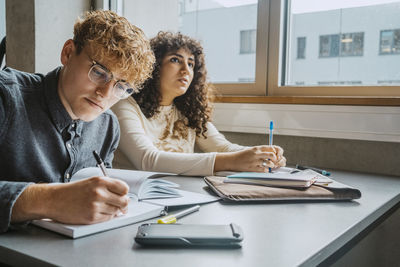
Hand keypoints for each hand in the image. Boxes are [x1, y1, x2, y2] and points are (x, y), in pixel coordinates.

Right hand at [11, 176, 129, 224]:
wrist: (54, 199)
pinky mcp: (91, 217)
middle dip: (123, 204)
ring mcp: (95, 205)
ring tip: (102, 207)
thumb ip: (108, 186)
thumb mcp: (92, 182)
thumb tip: (124, 195)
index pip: (124, 188)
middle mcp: (99, 192)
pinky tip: (97, 212)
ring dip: (113, 211)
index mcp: (100, 181)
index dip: (124, 193)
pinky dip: (105, 217)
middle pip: (124, 201)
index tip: (123, 195)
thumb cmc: (73, 191)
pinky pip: (107, 218)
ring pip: (116, 211)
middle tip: (120, 206)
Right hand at [214, 145, 285, 172]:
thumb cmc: (242, 156)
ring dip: (271, 165)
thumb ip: (260, 151)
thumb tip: (271, 152)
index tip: (275, 155)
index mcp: (257, 148)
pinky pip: (264, 170)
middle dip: (275, 159)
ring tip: (269, 166)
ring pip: (269, 163)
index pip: (271, 148)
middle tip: (274, 161)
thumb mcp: (251, 150)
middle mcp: (256, 154)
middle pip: (272, 155)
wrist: (232, 160)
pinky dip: (266, 170)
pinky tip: (263, 169)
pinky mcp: (253, 168)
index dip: (275, 152)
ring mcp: (255, 161)